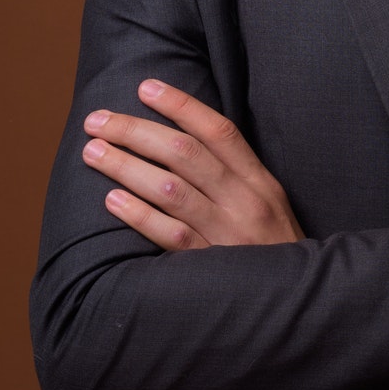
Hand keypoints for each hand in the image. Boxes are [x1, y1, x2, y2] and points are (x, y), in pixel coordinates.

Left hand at [81, 80, 304, 250]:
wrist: (294, 302)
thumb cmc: (273, 251)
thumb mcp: (268, 205)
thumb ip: (234, 176)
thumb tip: (183, 141)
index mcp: (260, 182)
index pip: (219, 131)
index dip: (180, 106)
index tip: (145, 87)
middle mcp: (245, 202)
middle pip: (185, 154)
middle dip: (136, 131)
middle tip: (98, 120)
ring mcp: (228, 234)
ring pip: (172, 190)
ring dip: (126, 166)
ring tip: (94, 151)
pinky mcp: (211, 268)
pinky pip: (171, 236)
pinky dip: (140, 216)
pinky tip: (112, 201)